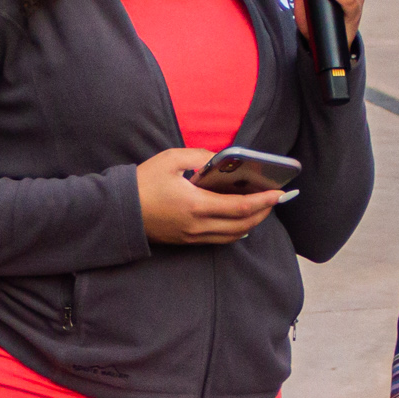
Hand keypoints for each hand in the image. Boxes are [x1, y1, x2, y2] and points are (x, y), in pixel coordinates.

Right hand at [137, 148, 281, 245]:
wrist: (120, 211)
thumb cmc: (143, 183)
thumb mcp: (170, 159)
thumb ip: (200, 157)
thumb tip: (221, 160)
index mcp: (196, 205)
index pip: (240, 207)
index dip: (263, 201)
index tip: (279, 193)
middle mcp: (198, 225)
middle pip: (242, 224)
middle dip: (263, 212)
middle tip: (275, 200)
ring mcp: (193, 236)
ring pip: (233, 235)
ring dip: (251, 223)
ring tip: (261, 208)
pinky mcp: (187, 241)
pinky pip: (219, 239)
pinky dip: (235, 230)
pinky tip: (241, 220)